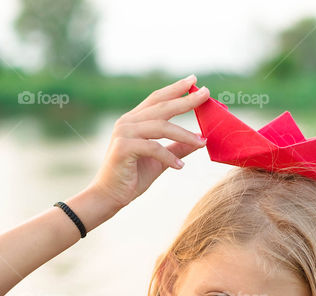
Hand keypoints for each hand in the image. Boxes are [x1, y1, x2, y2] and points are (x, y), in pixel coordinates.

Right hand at [87, 75, 208, 210]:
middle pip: (161, 107)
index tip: (194, 80)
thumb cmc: (133, 177)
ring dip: (184, 134)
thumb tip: (200, 140)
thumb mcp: (160, 160)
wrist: (109, 196)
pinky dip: (169, 156)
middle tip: (206, 93)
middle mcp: (127, 122)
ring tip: (201, 142)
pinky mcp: (123, 148)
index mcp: (134, 120)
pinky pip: (153, 148)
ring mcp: (124, 133)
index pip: (157, 99)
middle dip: (185, 100)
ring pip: (161, 127)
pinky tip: (180, 166)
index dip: (175, 89)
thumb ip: (177, 147)